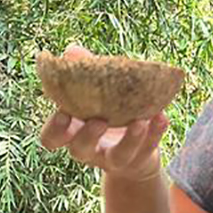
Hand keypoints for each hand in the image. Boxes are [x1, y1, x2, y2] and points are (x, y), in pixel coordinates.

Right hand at [38, 43, 167, 179]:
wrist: (134, 156)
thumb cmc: (107, 117)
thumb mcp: (94, 97)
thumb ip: (83, 77)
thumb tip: (71, 51)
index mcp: (73, 134)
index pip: (51, 138)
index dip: (54, 129)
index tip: (63, 112)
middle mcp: (89, 150)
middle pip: (79, 150)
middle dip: (88, 136)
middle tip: (99, 120)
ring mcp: (114, 159)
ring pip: (118, 156)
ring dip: (129, 139)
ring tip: (140, 121)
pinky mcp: (138, 160)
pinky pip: (147, 150)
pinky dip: (155, 134)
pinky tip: (162, 117)